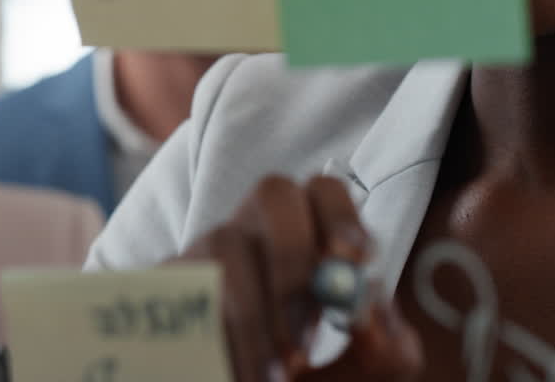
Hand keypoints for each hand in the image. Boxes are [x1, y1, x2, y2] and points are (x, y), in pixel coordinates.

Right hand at [176, 175, 423, 381]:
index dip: (342, 216)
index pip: (325, 191)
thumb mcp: (358, 377)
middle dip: (295, 254)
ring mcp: (207, 253)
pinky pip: (186, 282)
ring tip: (278, 373)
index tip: (357, 262)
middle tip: (308, 330)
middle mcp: (256, 232)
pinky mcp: (167, 284)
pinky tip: (238, 373)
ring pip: (225, 240)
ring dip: (256, 313)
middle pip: (274, 191)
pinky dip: (218, 334)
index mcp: (308, 241)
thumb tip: (377, 315)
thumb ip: (387, 354)